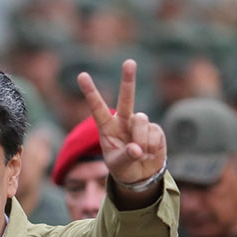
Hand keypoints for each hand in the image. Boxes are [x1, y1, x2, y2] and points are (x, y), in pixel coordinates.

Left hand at [77, 59, 165, 184]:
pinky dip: (151, 147)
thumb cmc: (123, 167)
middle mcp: (123, 121)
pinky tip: (148, 153)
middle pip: (126, 98)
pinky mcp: (155, 129)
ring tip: (139, 153)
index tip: (82, 75)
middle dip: (128, 80)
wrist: (141, 174)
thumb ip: (126, 156)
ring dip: (140, 139)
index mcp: (107, 127)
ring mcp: (140, 123)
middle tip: (129, 62)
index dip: (90, 92)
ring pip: (141, 120)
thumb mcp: (118, 165)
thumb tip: (137, 149)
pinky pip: (154, 134)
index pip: (97, 108)